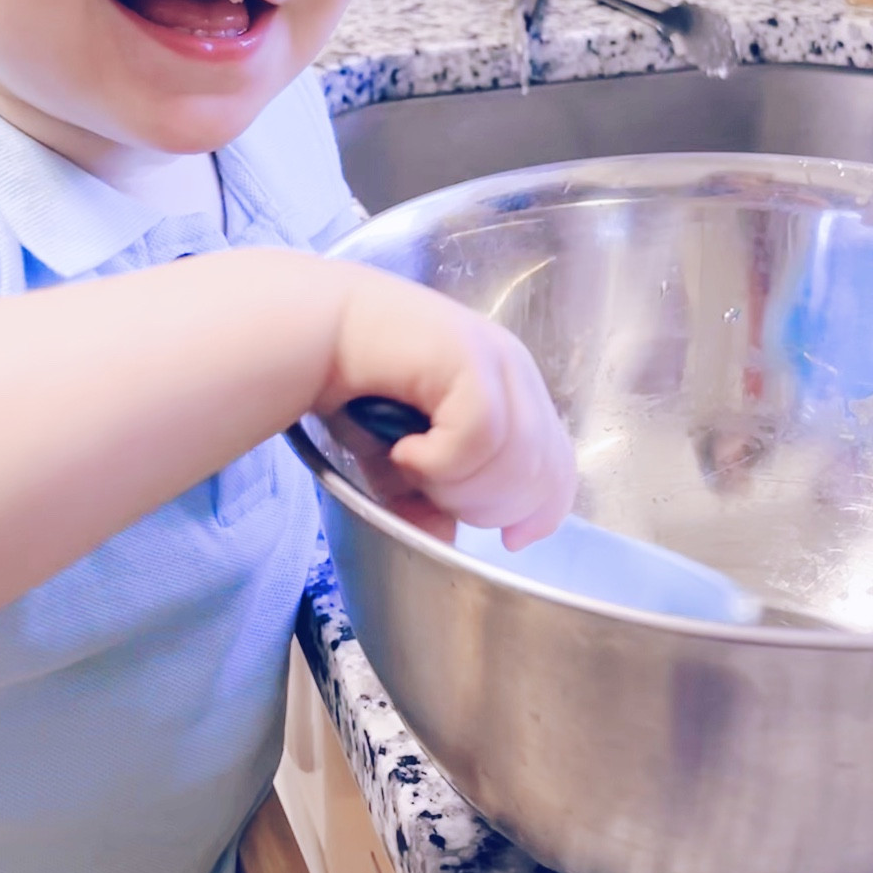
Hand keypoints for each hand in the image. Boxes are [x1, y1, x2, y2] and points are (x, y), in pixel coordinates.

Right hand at [321, 263, 574, 548]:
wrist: (313, 331)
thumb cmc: (355, 388)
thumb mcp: (400, 461)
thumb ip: (426, 499)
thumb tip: (443, 540)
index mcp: (515, 391)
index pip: (559, 465)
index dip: (541, 511)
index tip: (511, 539)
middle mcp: (516, 371)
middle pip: (540, 474)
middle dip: (483, 505)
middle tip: (428, 489)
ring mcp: (497, 360)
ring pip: (513, 462)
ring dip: (454, 485)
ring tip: (408, 463)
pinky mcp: (470, 357)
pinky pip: (479, 439)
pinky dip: (437, 462)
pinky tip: (402, 449)